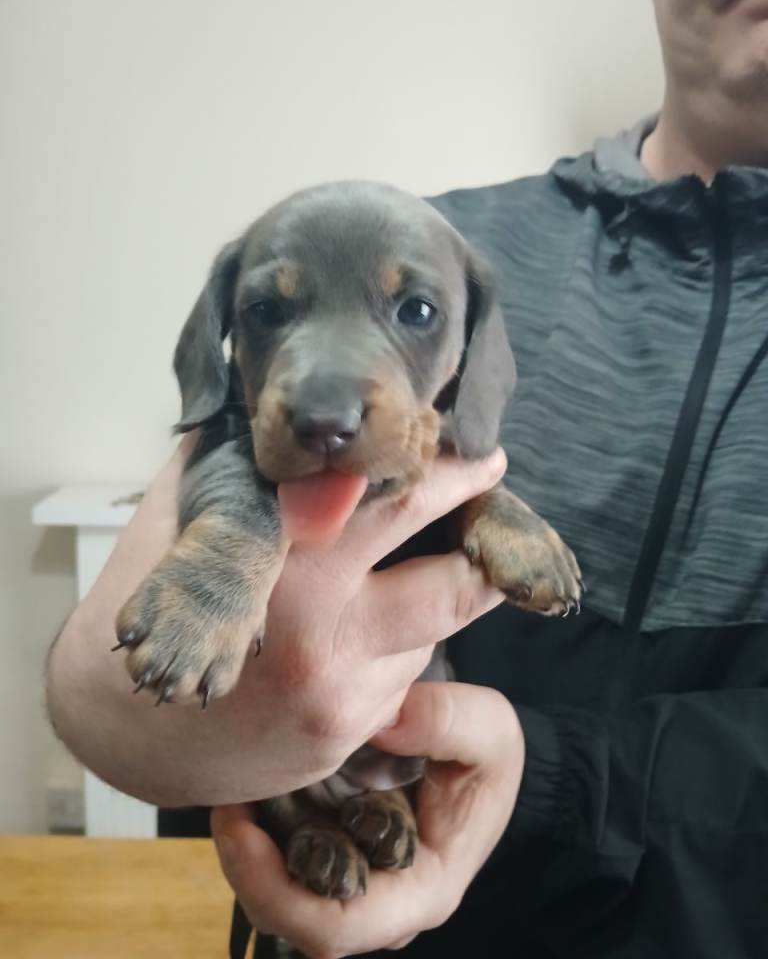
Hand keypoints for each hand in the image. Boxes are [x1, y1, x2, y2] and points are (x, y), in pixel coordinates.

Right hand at [46, 438, 505, 806]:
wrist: (121, 723)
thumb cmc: (152, 598)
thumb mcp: (185, 508)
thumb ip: (243, 458)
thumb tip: (298, 411)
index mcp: (285, 565)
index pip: (400, 507)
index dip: (453, 476)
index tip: (481, 453)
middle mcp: (324, 636)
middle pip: (455, 584)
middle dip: (488, 541)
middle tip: (495, 502)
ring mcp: (341, 698)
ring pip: (433, 632)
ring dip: (433, 594)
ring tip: (396, 570)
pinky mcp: (347, 738)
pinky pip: (404, 676)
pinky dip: (397, 645)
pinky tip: (353, 632)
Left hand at [212, 681, 524, 957]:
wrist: (477, 755)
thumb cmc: (484, 755)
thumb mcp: (487, 729)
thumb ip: (447, 721)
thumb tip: (385, 717)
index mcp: (420, 890)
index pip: (337, 924)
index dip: (278, 891)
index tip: (241, 830)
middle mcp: (378, 901)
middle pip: (293, 918)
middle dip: (248, 871)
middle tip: (225, 806)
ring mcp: (351, 880)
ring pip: (279, 894)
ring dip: (245, 851)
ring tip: (229, 790)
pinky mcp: (331, 852)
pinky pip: (281, 860)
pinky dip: (257, 829)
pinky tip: (245, 785)